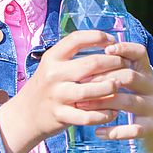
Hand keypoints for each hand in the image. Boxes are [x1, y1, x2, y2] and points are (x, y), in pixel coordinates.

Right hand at [0, 30, 131, 152]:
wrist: (26, 115)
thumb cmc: (48, 85)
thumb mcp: (54, 65)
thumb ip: (74, 56)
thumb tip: (108, 43)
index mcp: (52, 57)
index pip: (77, 38)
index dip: (98, 37)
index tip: (113, 41)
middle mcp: (53, 74)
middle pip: (90, 64)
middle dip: (113, 63)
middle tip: (126, 64)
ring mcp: (56, 96)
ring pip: (90, 90)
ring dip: (110, 87)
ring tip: (121, 85)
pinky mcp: (60, 116)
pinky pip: (87, 116)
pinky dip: (103, 114)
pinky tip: (114, 111)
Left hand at [75, 41, 152, 152]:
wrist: (152, 133)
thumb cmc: (130, 101)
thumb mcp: (127, 83)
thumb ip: (114, 68)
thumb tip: (86, 53)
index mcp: (145, 72)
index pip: (140, 53)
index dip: (125, 48)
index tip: (106, 49)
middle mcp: (151, 87)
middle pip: (130, 76)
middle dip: (104, 79)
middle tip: (81, 83)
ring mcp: (152, 107)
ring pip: (128, 102)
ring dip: (103, 103)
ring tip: (82, 106)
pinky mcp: (150, 127)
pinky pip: (132, 129)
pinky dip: (114, 131)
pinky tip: (97, 132)